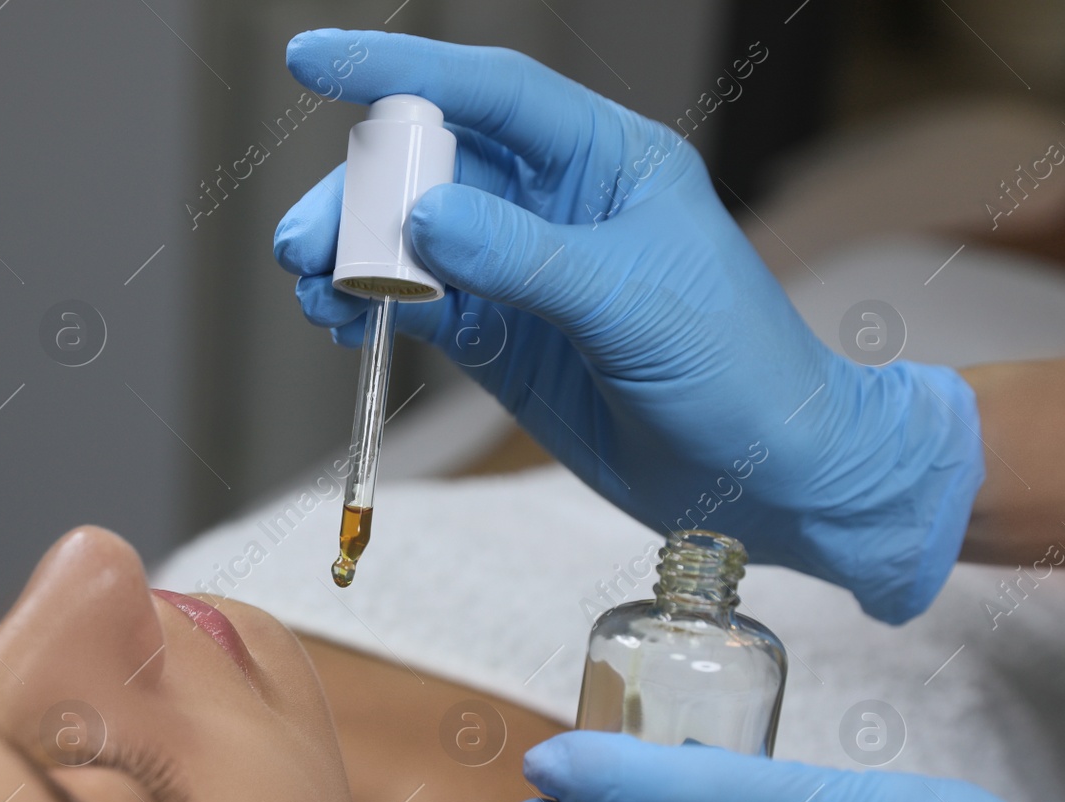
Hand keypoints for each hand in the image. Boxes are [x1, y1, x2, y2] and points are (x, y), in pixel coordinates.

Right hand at [274, 30, 983, 623]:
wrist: (760, 479)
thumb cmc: (737, 370)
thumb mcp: (635, 303)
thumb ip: (527, 257)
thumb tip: (423, 217)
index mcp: (608, 160)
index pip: (493, 91)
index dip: (401, 71)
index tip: (312, 60)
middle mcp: (557, 203)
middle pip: (432, 167)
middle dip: (359, 193)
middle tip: (304, 241)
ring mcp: (523, 271)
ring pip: (413, 238)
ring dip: (356, 256)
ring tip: (315, 289)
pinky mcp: (502, 336)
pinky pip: (421, 304)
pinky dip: (375, 308)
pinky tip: (344, 321)